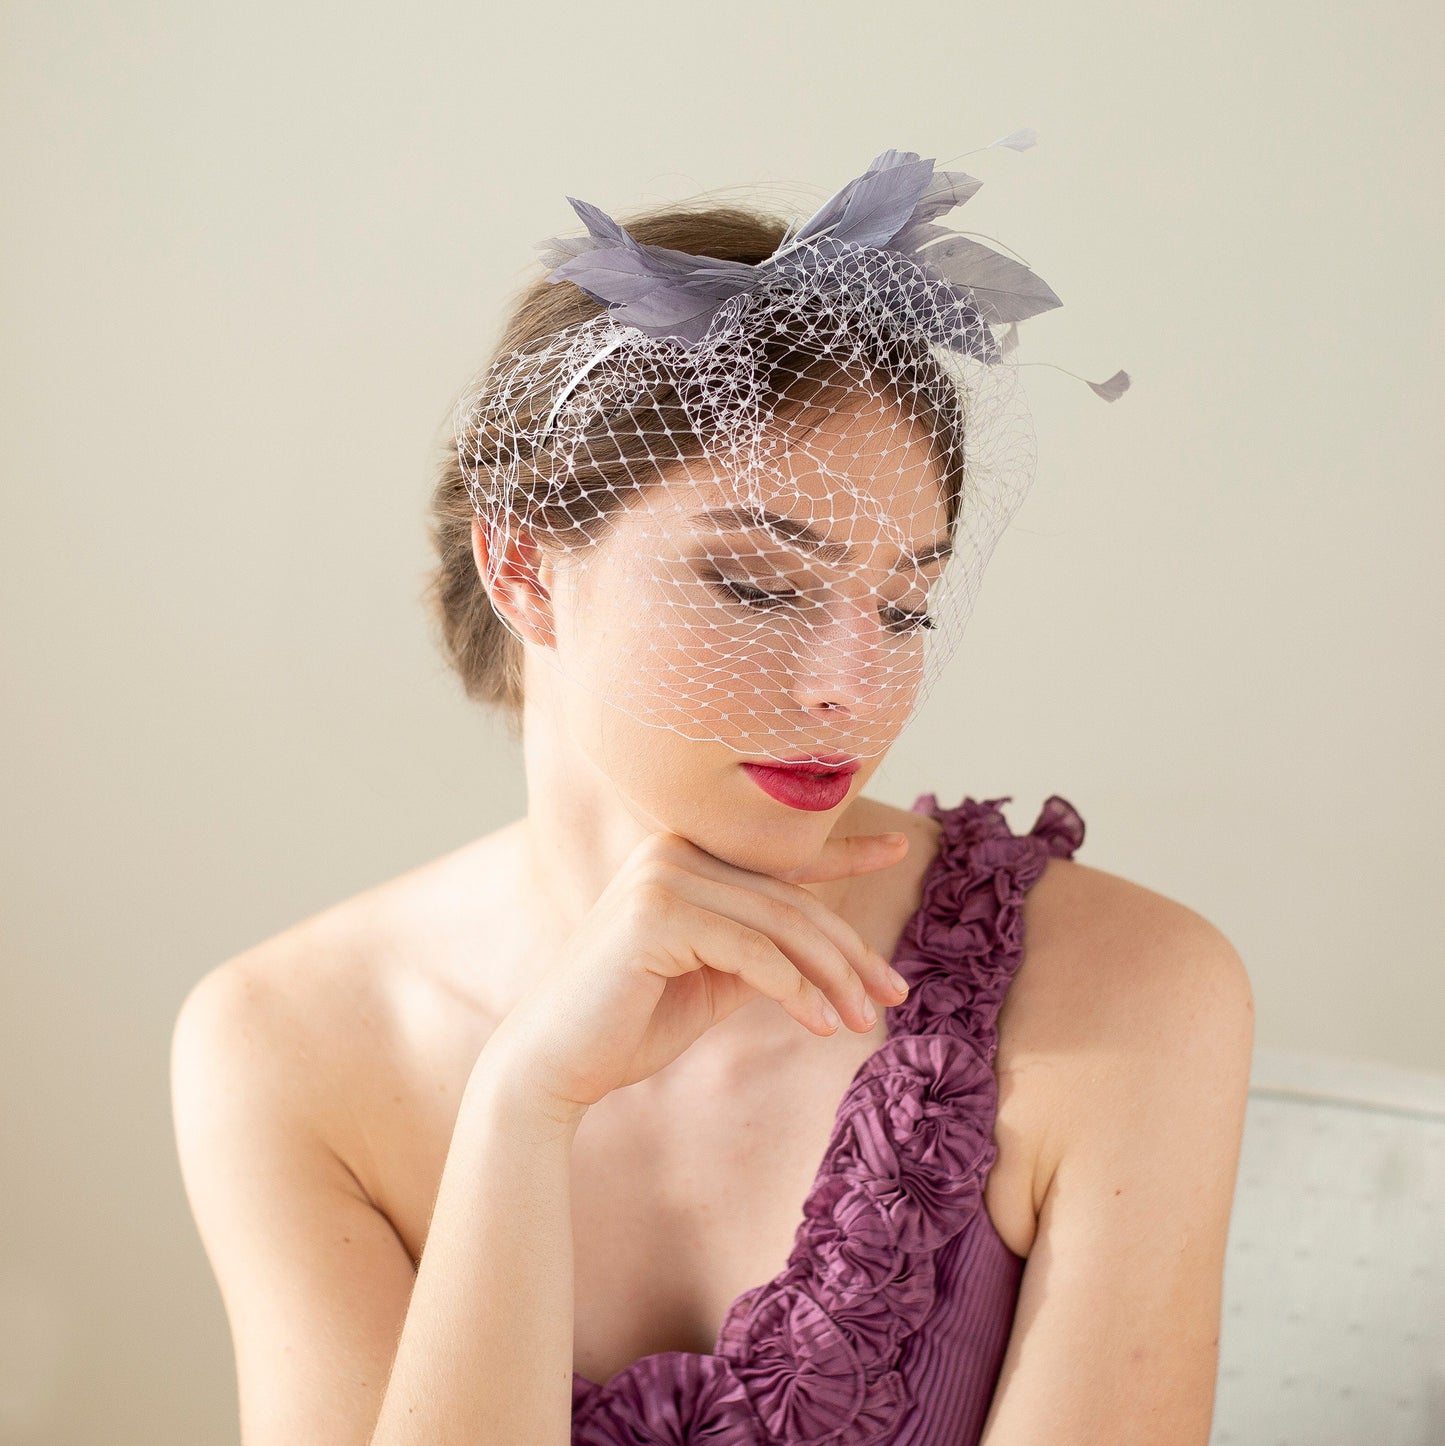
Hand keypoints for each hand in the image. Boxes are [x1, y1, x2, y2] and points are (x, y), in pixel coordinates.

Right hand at [481, 826, 910, 1116]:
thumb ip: (758, 951)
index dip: (842, 851)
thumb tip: (826, 951)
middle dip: (849, 949)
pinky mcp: (656, 914)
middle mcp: (670, 849)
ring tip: (863, 1020)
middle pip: (788, 897)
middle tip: (893, 994)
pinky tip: (822, 1027)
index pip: (776, 855)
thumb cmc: (628, 1024)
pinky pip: (752, 953)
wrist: (553, 1066)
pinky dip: (796, 992)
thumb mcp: (710, 980)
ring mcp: (661, 876)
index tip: (899, 848)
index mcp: (680, 855)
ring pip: (779, 924)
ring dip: (831, 977)